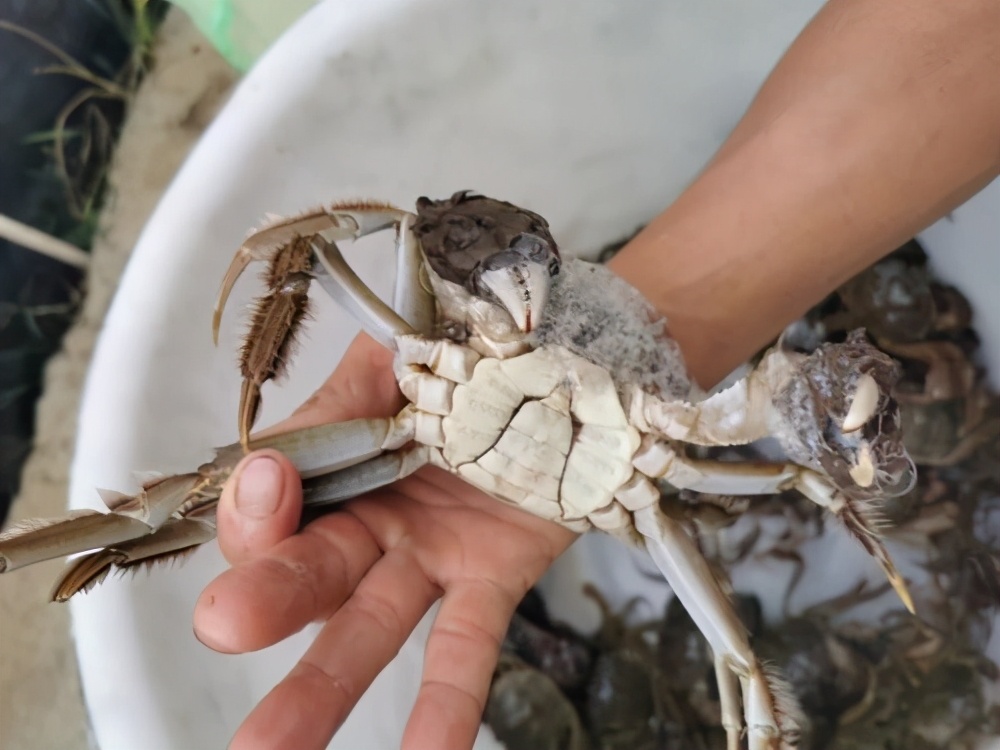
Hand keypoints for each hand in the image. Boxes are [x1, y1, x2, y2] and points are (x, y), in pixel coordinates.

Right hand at [193, 333, 576, 749]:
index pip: (269, 503)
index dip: (259, 503)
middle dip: (266, 598)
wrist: (565, 359)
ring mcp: (428, 557)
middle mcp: (370, 521)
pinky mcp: (492, 578)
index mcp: (333, 462)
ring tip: (270, 749)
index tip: (274, 479)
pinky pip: (466, 648)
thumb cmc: (470, 347)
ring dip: (320, 687)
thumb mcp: (393, 355)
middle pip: (305, 572)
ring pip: (366, 628)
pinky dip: (446, 706)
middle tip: (226, 625)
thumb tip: (269, 463)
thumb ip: (335, 405)